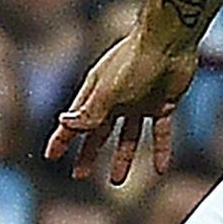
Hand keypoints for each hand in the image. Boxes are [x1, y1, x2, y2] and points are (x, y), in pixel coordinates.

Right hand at [45, 28, 200, 182]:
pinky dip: (160, 151)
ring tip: (116, 181)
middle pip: (98, 131)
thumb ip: (91, 112)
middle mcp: (116, 99)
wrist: (171, 42)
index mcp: (97, 91)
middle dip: (88, 152)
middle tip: (80, 175)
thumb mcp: (109, 91)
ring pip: (128, 136)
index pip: (74, 120)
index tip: (51, 156)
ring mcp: (140, 102)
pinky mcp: (163, 104)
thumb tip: (65, 124)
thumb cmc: (136, 61)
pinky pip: (160, 133)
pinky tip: (160, 170)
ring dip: (121, 158)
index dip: (62, 138)